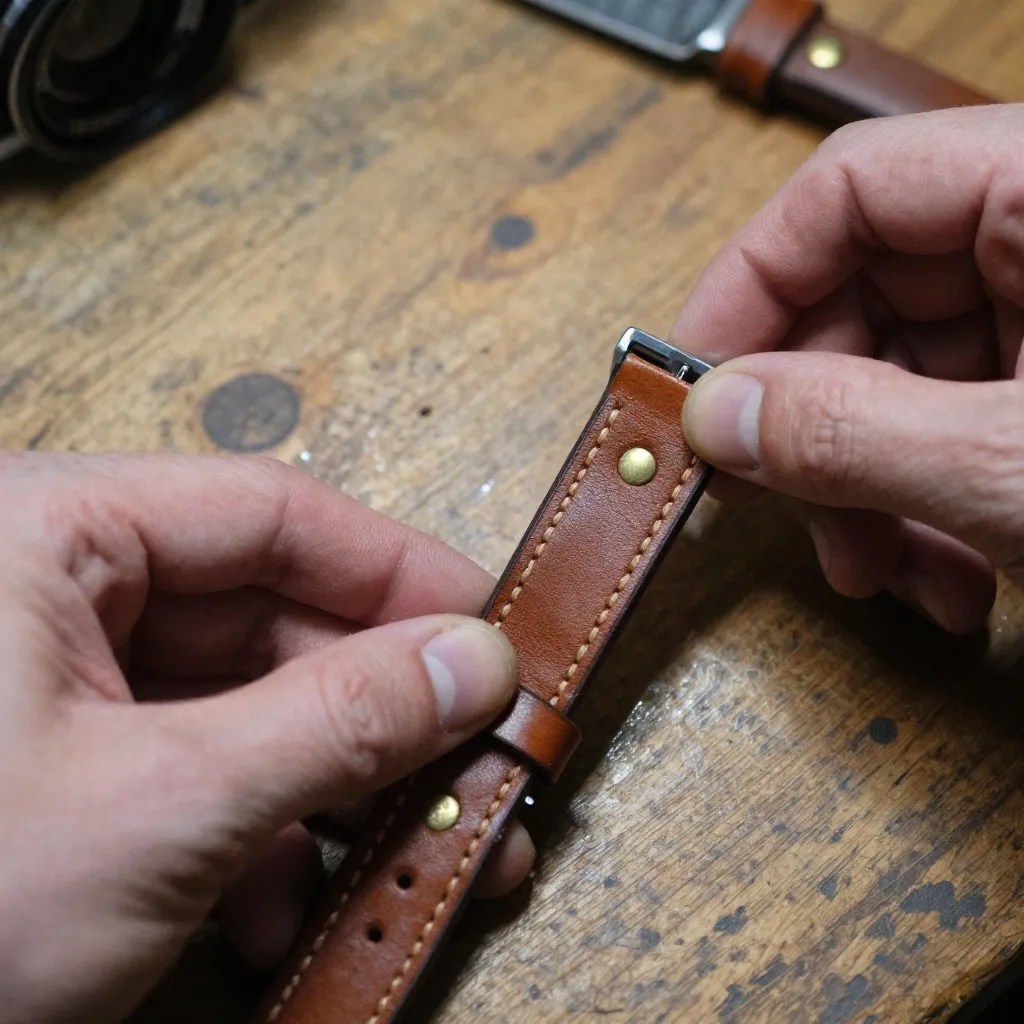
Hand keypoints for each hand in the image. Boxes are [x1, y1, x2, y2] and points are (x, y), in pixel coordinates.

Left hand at [0, 453, 531, 1023]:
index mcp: (44, 531)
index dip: (400, 574)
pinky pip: (195, 768)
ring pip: (243, 703)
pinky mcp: (58, 766)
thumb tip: (474, 664)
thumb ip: (335, 724)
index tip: (495, 633)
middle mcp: (49, 590)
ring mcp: (51, 685)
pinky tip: (286, 910)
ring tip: (418, 855)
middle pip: (270, 617)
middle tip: (483, 764)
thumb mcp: (162, 809)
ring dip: (333, 790)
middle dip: (383, 709)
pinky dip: (259, 837)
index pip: (274, 514)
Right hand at [672, 104, 1023, 632]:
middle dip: (811, 428)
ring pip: (901, 381)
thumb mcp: (1015, 466)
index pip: (847, 188)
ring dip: (867, 492)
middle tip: (769, 505)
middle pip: (863, 298)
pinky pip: (955, 424)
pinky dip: (930, 507)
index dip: (749, 285)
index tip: (690, 383)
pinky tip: (945, 577)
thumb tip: (720, 412)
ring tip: (877, 575)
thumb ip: (858, 432)